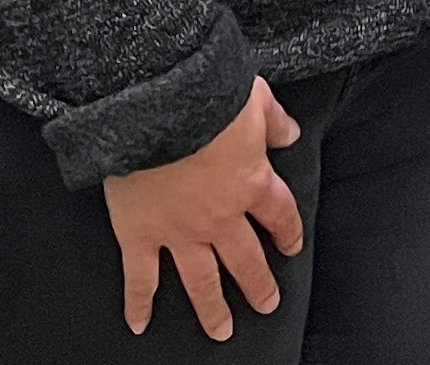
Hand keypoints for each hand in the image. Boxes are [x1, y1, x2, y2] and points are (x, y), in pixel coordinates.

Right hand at [102, 77, 303, 338]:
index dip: (287, 232)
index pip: (279, 215)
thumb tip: (289, 134)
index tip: (291, 247)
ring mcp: (179, 233)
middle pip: (246, 260)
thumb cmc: (206, 99)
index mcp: (251, 184)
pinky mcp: (140, 236)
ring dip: (212, 308)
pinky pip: (140, 279)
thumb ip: (274, 121)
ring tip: (222, 331)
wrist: (156, 110)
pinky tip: (140, 325)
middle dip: (258, 285)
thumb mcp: (255, 99)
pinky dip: (138, 304)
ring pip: (201, 280)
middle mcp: (220, 217)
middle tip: (267, 305)